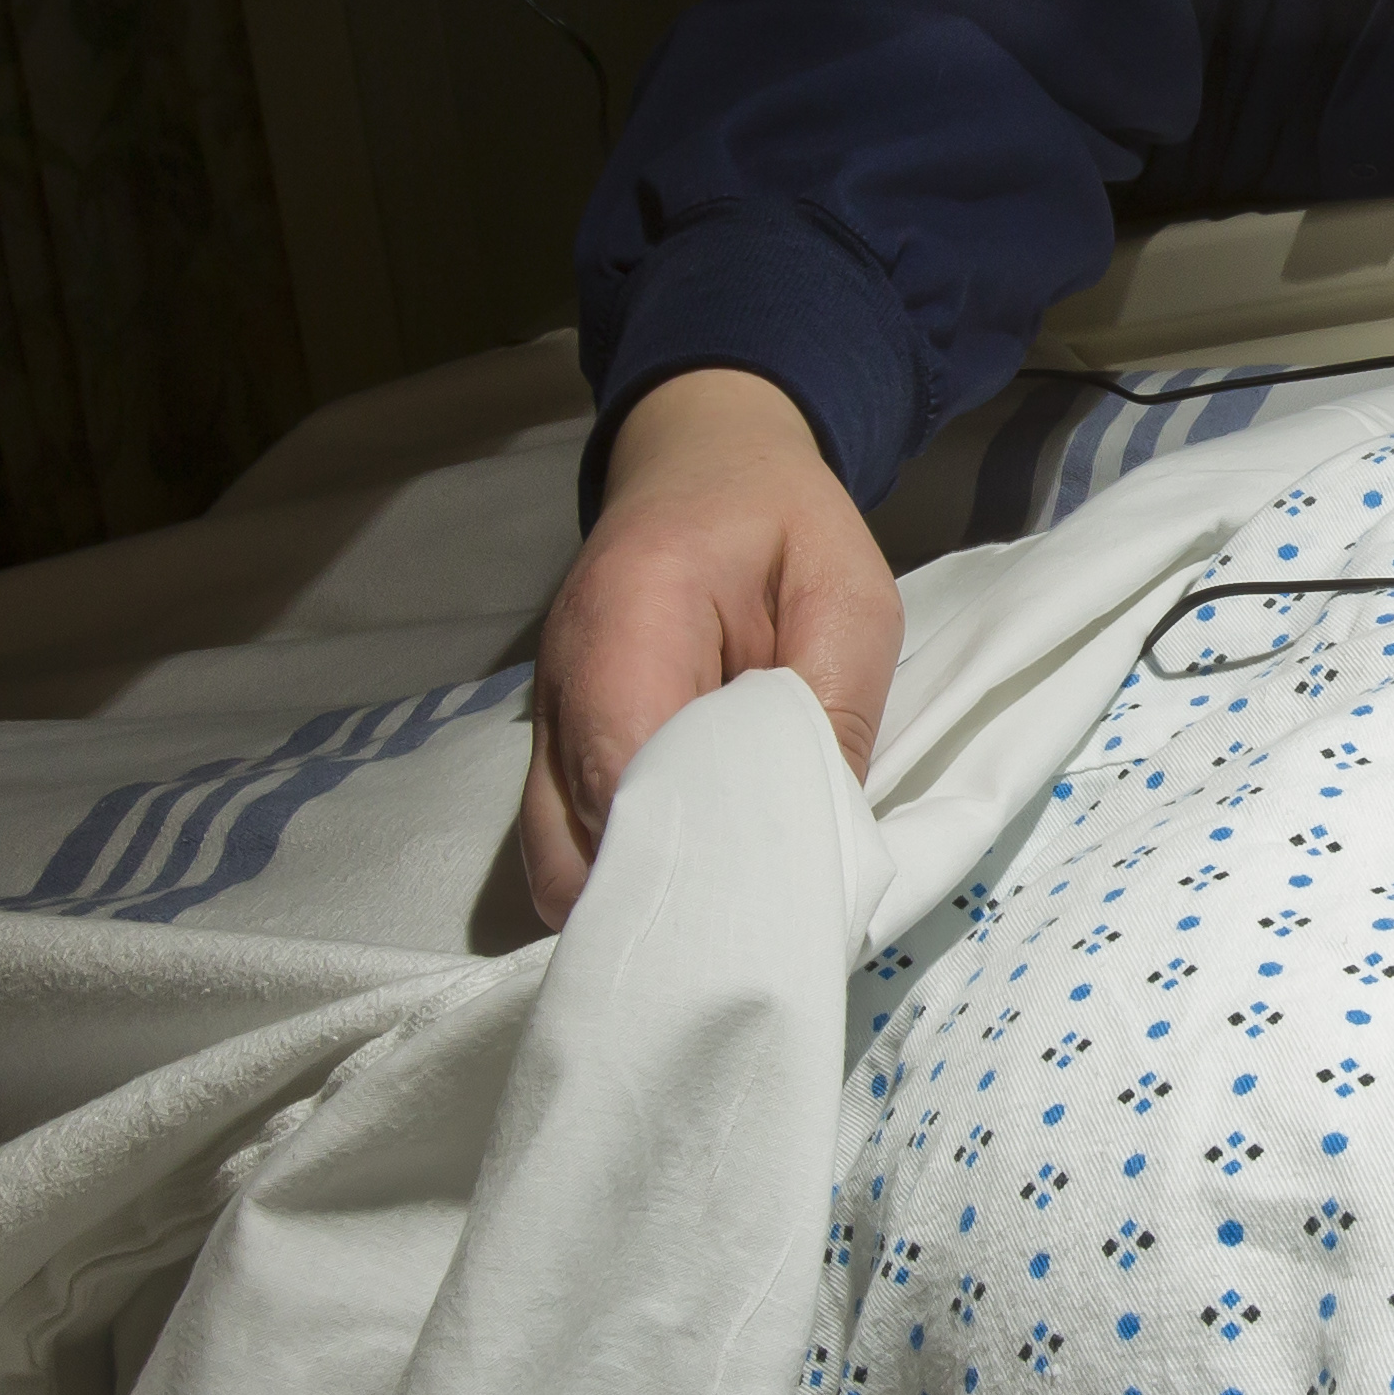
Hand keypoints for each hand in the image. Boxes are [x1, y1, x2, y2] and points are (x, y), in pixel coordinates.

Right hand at [521, 369, 897, 927]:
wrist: (704, 466)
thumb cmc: (783, 525)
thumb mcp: (850, 596)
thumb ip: (835, 705)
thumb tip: (821, 836)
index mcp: (630, 619)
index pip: (625, 767)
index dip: (687, 855)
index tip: (761, 905)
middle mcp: (562, 681)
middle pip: (573, 844)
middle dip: (658, 900)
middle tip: (752, 928)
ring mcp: (544, 722)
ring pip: (557, 863)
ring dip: (635, 900)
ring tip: (724, 916)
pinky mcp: (553, 750)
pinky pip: (567, 843)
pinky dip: (623, 877)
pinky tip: (693, 884)